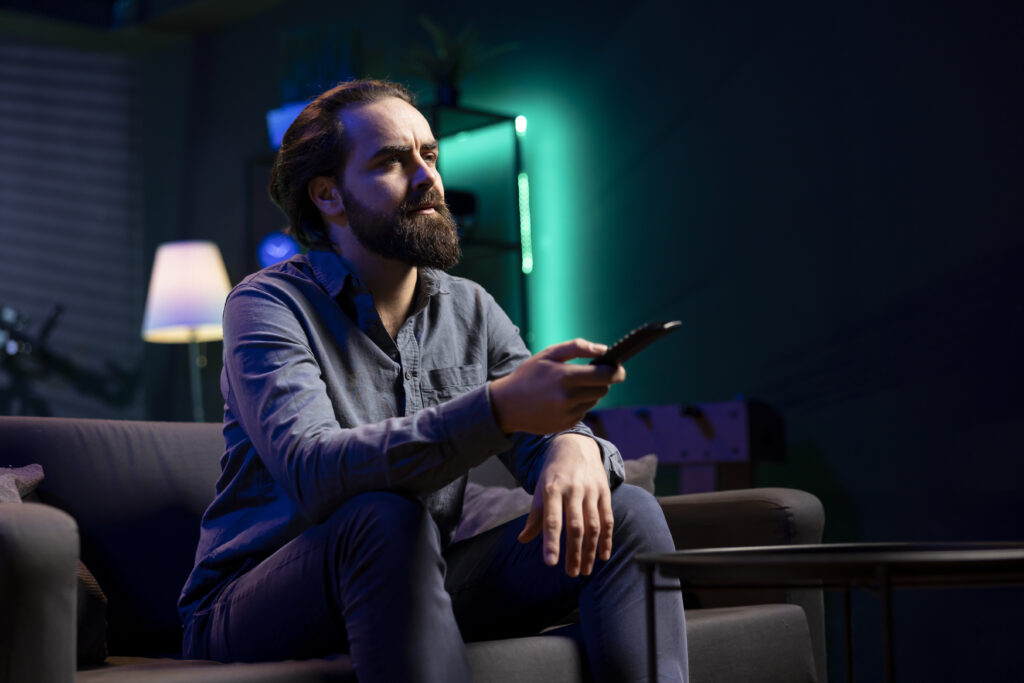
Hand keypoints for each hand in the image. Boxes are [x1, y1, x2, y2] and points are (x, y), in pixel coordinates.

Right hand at [489, 338, 625, 434]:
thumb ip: (577, 347)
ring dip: (589, 393)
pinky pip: (583, 412)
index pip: (606, 375)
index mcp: (565, 376)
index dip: (616, 370)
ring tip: (569, 387)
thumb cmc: (529, 375)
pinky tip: (561, 400)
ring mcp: (568, 413)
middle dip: (601, 381)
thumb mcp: (548, 354)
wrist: (507, 405)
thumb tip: (604, 349)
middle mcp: (568, 397)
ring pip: (594, 401)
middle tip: (589, 375)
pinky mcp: (566, 424)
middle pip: (604, 389)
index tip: (618, 367)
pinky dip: (579, 405)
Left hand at [517, 434, 613, 576]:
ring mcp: (590, 490)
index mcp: (552, 489)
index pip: (551, 520)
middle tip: (570, 573)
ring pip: (592, 525)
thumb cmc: (554, 473)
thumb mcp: (540, 489)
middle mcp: (572, 489)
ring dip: (590, 550)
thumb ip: (535, 516)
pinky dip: (606, 538)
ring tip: (585, 570)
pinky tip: (603, 555)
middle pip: (575, 526)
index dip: (551, 542)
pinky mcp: (604, 492)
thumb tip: (523, 540)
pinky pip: (607, 519)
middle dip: (573, 552)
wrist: (575, 446)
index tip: (550, 563)